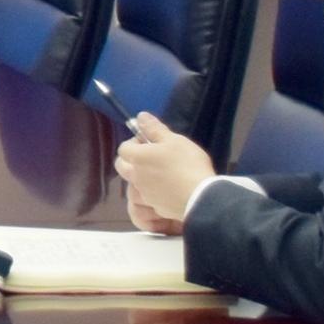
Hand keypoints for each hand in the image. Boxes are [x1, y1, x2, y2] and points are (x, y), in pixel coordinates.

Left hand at [113, 114, 215, 233]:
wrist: (201, 198)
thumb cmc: (187, 164)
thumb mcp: (174, 140)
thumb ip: (155, 129)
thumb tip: (140, 116)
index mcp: (137, 158)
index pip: (123, 148)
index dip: (134, 143)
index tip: (149, 142)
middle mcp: (136, 176)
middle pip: (122, 166)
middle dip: (132, 160)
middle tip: (152, 157)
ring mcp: (144, 194)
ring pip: (134, 183)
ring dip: (142, 176)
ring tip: (163, 173)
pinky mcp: (156, 207)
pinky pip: (148, 197)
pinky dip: (154, 191)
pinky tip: (171, 188)